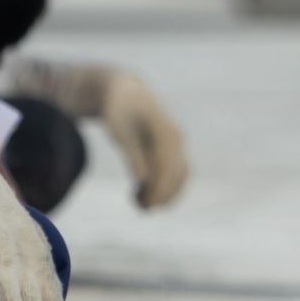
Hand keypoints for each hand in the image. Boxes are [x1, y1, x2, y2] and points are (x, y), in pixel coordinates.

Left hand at [101, 71, 189, 209]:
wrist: (124, 92)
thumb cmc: (118, 111)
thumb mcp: (120, 132)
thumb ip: (133, 155)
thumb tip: (143, 180)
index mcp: (165, 131)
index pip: (168, 167)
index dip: (159, 189)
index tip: (145, 206)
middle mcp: (176, 138)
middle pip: (177, 173)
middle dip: (162, 195)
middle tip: (141, 208)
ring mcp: (176, 143)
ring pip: (180, 175)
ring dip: (165, 193)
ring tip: (140, 203)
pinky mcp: (171, 148)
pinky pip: (175, 172)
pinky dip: (164, 186)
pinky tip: (143, 191)